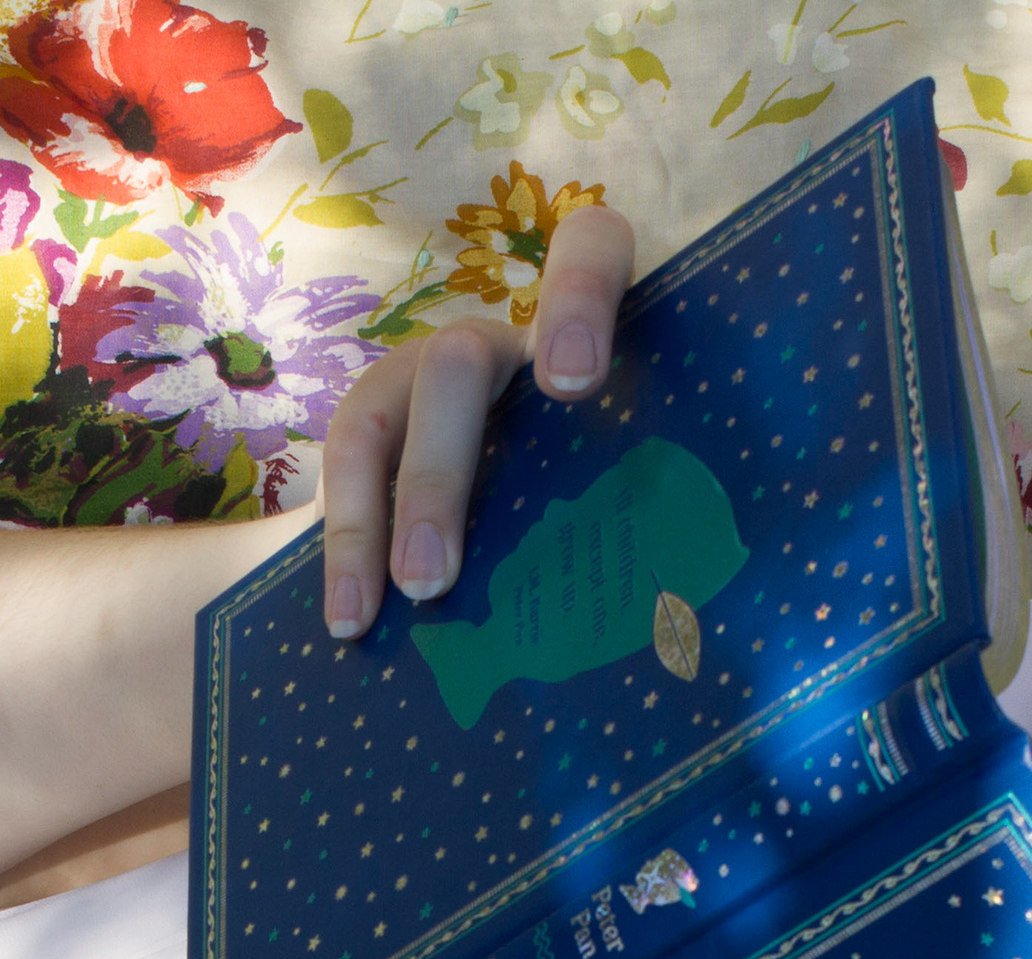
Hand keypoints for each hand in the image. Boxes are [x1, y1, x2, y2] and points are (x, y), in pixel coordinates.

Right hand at [315, 202, 637, 638]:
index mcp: (580, 346)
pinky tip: (353, 619)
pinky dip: (348, 547)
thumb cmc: (593, 524)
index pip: (589, 250)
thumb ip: (639, 520)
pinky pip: (346, 471)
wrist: (491, 549)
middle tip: (438, 572)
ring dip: (385, 513)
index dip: (579, 298)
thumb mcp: (621, 503)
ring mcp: (422, 383)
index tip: (573, 384)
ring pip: (385, 415)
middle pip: (457, 363)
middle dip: (442, 468)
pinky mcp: (371, 430)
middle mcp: (496, 350)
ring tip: (401, 602)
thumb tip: (685, 636)